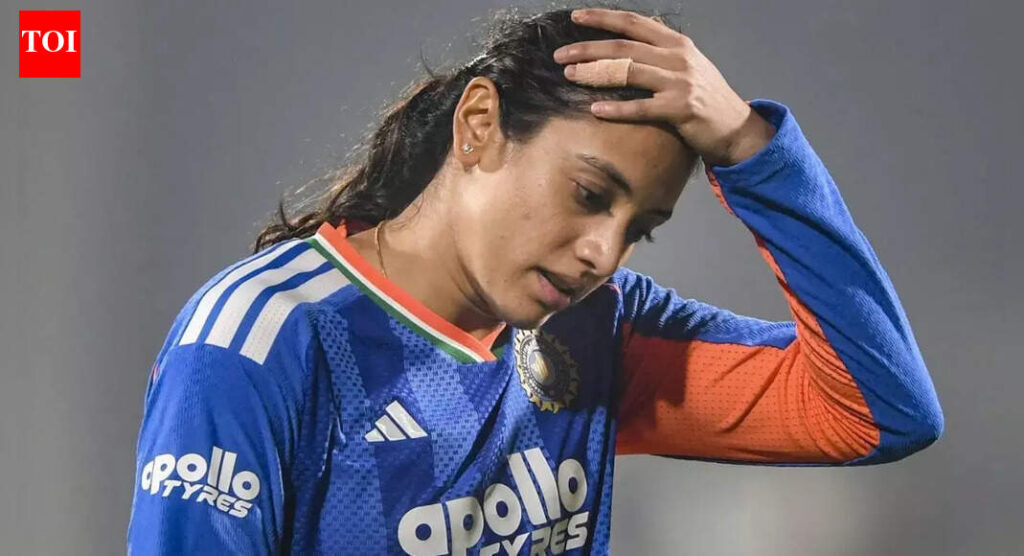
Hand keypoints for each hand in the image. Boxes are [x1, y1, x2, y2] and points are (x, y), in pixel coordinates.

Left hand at [553, 8, 776, 166]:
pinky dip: (617, 108)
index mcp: (676, 43)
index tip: (576, 18)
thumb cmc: (706, 98)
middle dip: (588, 49)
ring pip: (628, 72)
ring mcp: (680, 82)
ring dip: (595, 73)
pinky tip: (596, 109)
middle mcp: (678, 57)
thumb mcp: (687, 65)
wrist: (736, 127)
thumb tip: (629, 43)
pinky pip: (641, 107)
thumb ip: (660, 52)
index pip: (633, 23)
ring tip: (570, 75)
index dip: (602, 18)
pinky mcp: (680, 109)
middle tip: (560, 55)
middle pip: (623, 47)